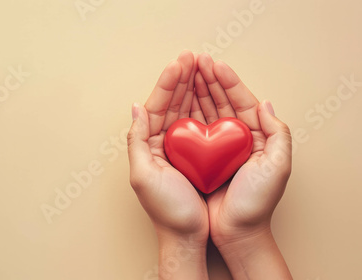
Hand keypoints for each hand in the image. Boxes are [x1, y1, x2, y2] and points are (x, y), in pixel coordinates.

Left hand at [127, 51, 208, 278]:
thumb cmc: (167, 211)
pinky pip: (200, 124)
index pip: (156, 106)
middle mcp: (162, 143)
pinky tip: (210, 93)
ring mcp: (180, 147)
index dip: (168, 83)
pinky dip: (204, 106)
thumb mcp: (143, 176)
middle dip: (181, 79)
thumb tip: (135, 107)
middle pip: (171, 104)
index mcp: (148, 145)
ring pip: (186, 110)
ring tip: (201, 67)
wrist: (188, 236)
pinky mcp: (197, 154)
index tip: (180, 63)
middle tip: (192, 57)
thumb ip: (136, 141)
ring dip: (193, 87)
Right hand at [194, 53, 291, 278]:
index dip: (226, 80)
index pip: (240, 100)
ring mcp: (214, 147)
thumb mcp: (278, 166)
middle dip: (206, 79)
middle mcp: (233, 138)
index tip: (213, 64)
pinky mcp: (198, 157)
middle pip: (218, 101)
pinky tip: (175, 100)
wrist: (236, 232)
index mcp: (255, 136)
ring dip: (193, 90)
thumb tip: (265, 103)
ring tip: (182, 71)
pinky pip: (190, 129)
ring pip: (202, 111)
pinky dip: (183, 112)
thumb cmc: (257, 202)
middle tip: (193, 60)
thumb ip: (277, 132)